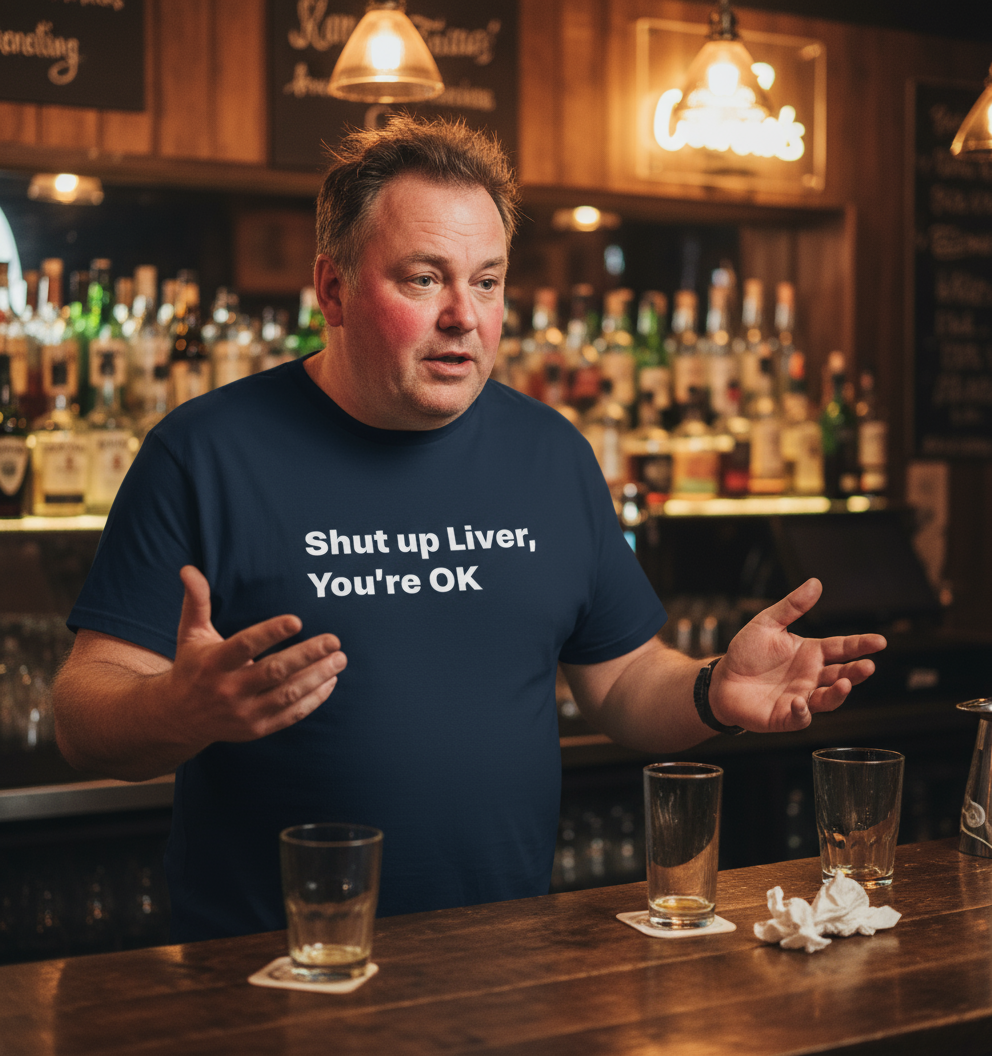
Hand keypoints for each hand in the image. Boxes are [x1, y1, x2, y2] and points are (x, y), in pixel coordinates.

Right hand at [165, 565, 346, 746]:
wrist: (179, 718)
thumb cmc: (193, 667)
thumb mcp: (190, 634)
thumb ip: (197, 601)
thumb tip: (189, 569)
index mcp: (214, 663)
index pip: (245, 645)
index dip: (271, 633)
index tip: (298, 620)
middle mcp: (228, 689)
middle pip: (274, 671)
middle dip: (307, 655)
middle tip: (334, 640)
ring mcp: (244, 713)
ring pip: (287, 694)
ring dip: (318, 677)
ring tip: (340, 659)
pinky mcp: (256, 729)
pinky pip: (291, 715)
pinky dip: (314, 699)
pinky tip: (330, 681)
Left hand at [708, 578, 885, 732]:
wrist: (722, 680)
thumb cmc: (746, 653)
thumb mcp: (767, 623)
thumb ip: (792, 606)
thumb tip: (815, 583)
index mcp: (811, 653)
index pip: (842, 648)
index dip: (861, 645)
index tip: (880, 641)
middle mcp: (812, 677)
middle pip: (842, 675)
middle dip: (857, 672)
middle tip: (868, 666)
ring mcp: (801, 698)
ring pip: (828, 699)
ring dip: (838, 693)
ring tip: (844, 684)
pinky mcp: (785, 717)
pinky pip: (800, 718)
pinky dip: (803, 712)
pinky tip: (800, 702)